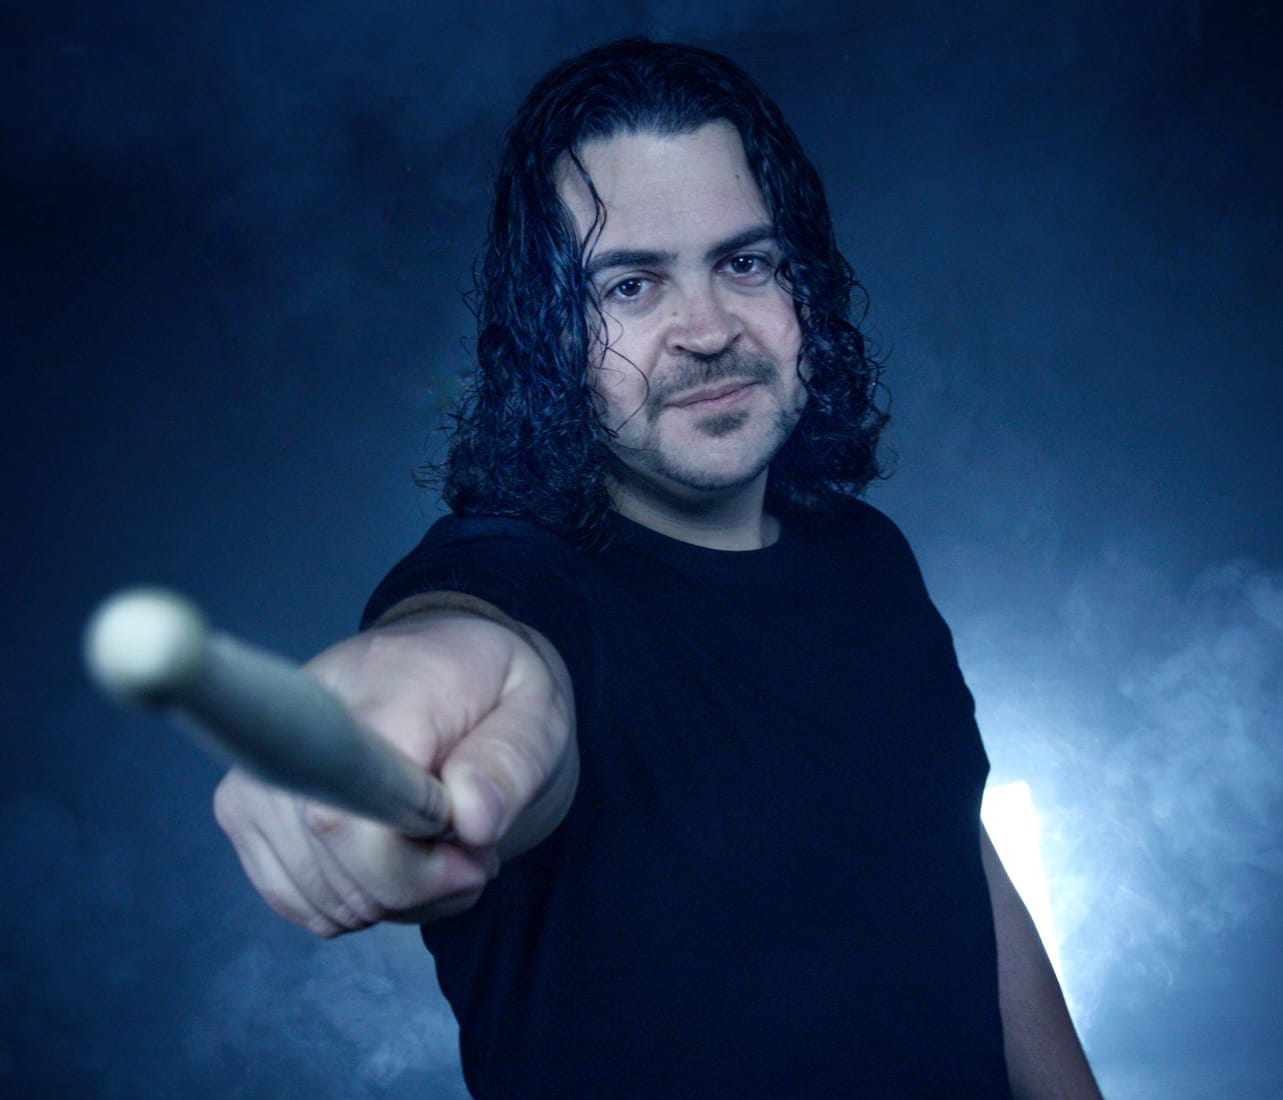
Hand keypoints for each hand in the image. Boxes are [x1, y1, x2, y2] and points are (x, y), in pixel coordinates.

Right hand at [213, 606, 575, 935]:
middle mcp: (299, 726)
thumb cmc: (492, 691)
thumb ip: (511, 761)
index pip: (351, 805)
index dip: (406, 859)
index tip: (471, 844)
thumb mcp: (537, 711)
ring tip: (443, 843)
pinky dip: (358, 901)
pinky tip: (396, 858)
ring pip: (326, 895)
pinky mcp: (245, 808)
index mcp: (384, 689)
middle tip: (476, 845)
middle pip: (343, 864)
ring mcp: (261, 771)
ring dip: (401, 897)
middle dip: (429, 884)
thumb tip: (471, 820)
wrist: (444, 665)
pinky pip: (299, 902)